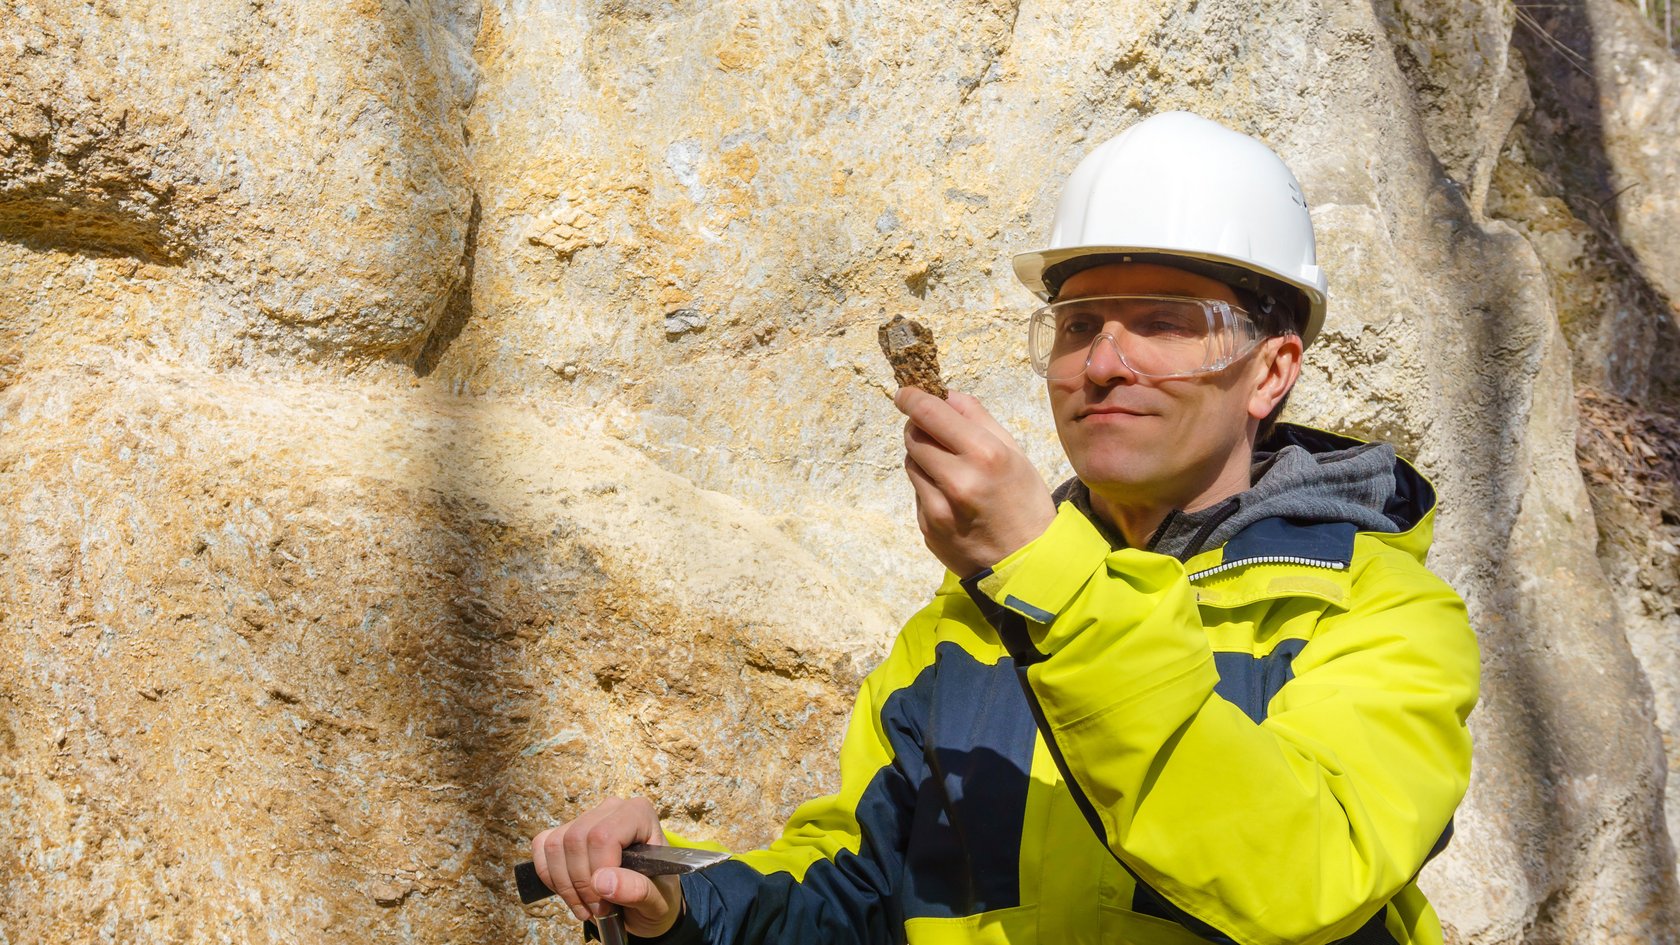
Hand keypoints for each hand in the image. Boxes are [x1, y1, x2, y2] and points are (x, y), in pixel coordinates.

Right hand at [530, 797, 682, 936]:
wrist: (646, 902)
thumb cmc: (657, 895)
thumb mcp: (658, 899)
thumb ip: (638, 890)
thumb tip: (603, 881)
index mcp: (639, 814)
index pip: (604, 835)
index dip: (597, 870)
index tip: (607, 902)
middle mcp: (612, 809)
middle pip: (576, 839)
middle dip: (581, 883)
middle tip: (599, 910)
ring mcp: (587, 818)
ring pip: (556, 844)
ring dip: (565, 885)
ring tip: (587, 907)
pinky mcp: (566, 832)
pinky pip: (542, 846)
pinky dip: (550, 876)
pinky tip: (570, 893)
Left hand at [894, 388, 1056, 576]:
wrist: (1027, 565)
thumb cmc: (1026, 503)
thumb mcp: (1015, 453)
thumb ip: (978, 418)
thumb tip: (945, 394)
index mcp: (984, 454)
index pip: (930, 414)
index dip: (912, 398)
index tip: (906, 393)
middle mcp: (957, 480)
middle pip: (913, 436)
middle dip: (919, 427)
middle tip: (935, 431)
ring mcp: (938, 508)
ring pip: (911, 464)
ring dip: (923, 458)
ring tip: (951, 469)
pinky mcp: (927, 528)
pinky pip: (918, 493)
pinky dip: (929, 487)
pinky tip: (953, 498)